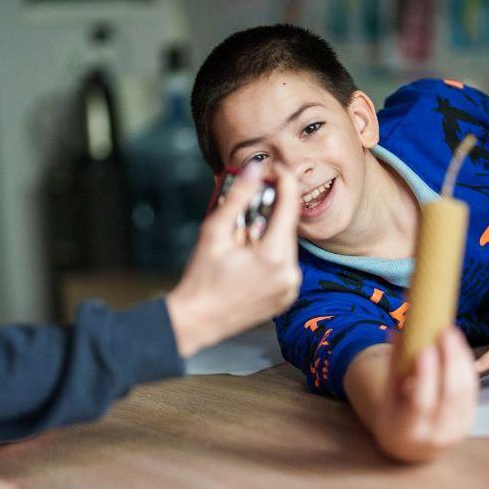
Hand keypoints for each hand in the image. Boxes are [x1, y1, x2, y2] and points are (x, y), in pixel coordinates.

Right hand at [166, 162, 300, 357]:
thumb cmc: (201, 278)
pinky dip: (270, 255)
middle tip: (243, 211)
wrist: (198, 320)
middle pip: (287, 225)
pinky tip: (248, 260)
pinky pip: (285, 264)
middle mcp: (290, 273)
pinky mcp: (287, 296)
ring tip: (240, 243)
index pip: (290, 204)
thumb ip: (238, 196)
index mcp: (274, 256)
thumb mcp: (214, 231)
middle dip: (268, 212)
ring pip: (286, 244)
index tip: (273, 168)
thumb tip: (254, 168)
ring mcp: (291, 287)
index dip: (283, 179)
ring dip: (268, 234)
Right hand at [373, 327, 477, 462]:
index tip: (425, 348)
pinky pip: (472, 390)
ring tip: (452, 334)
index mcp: (410, 432)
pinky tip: (460, 348)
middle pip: (450, 393)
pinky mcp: (469, 421)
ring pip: (465, 390)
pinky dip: (467, 366)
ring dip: (461, 358)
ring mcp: (457, 430)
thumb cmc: (395, 418)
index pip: (422, 402)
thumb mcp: (388, 397)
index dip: (426, 374)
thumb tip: (397, 333)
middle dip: (451, 359)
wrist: (412, 449)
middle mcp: (437, 435)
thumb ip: (394, 367)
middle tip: (445, 331)